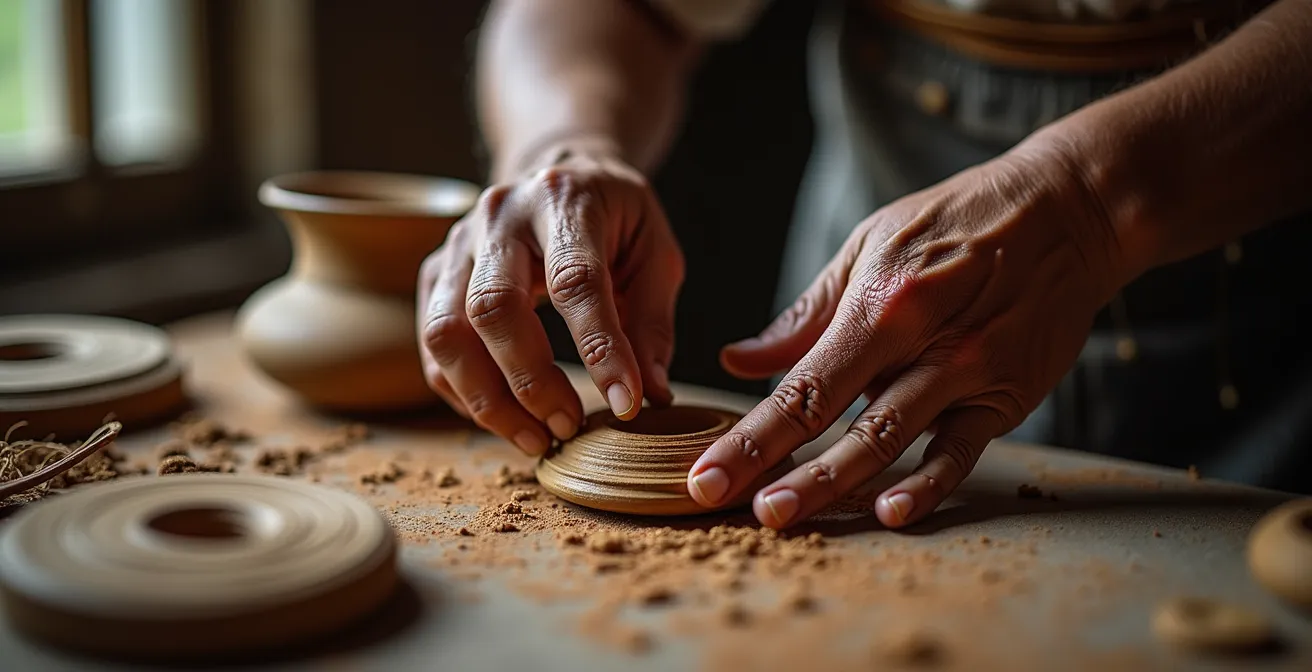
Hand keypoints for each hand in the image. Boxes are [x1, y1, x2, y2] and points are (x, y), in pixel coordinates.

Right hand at [417, 142, 683, 454]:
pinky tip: (506, 417)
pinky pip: (432, 347)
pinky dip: (464, 393)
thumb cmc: (615, 218)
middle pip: (493, 307)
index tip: (626, 404)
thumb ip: (652, 322)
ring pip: (446, 333)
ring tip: (535, 438)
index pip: (575, 281)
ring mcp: (456, 244)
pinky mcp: (434, 273)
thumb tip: (650, 394)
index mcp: (564, 199)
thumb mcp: (655, 253)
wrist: (557, 173)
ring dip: (488, 400)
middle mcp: (498, 216)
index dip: (600, 349)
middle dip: (531, 381)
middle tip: (569, 426)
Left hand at [686, 145, 1123, 527]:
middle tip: (721, 504)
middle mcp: (919, 341)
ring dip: (833, 485)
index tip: (704, 473)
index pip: (799, 385)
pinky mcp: (1007, 397)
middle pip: (835, 421)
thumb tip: (738, 360)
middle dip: (773, 468)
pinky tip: (891, 513)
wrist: (1068, 210)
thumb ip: (805, 315)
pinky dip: (927, 484)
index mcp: (877, 303)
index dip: (749, 435)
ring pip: (890, 442)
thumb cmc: (956, 222)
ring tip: (783, 517)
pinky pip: (962, 451)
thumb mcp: (870, 246)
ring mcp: (967, 373)